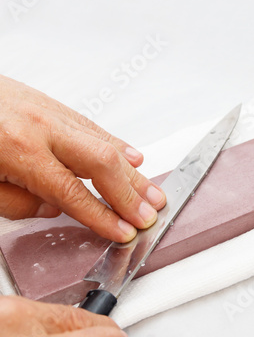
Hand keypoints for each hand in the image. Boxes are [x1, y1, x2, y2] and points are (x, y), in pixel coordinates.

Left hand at [0, 74, 165, 241]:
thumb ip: (18, 204)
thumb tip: (53, 209)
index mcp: (21, 152)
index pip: (74, 194)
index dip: (103, 217)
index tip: (123, 232)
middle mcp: (42, 129)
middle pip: (101, 164)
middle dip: (130, 194)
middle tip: (150, 214)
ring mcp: (49, 113)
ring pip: (104, 143)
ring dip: (132, 172)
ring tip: (153, 192)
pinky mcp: (50, 105)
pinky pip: (92, 127)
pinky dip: (117, 144)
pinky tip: (133, 158)